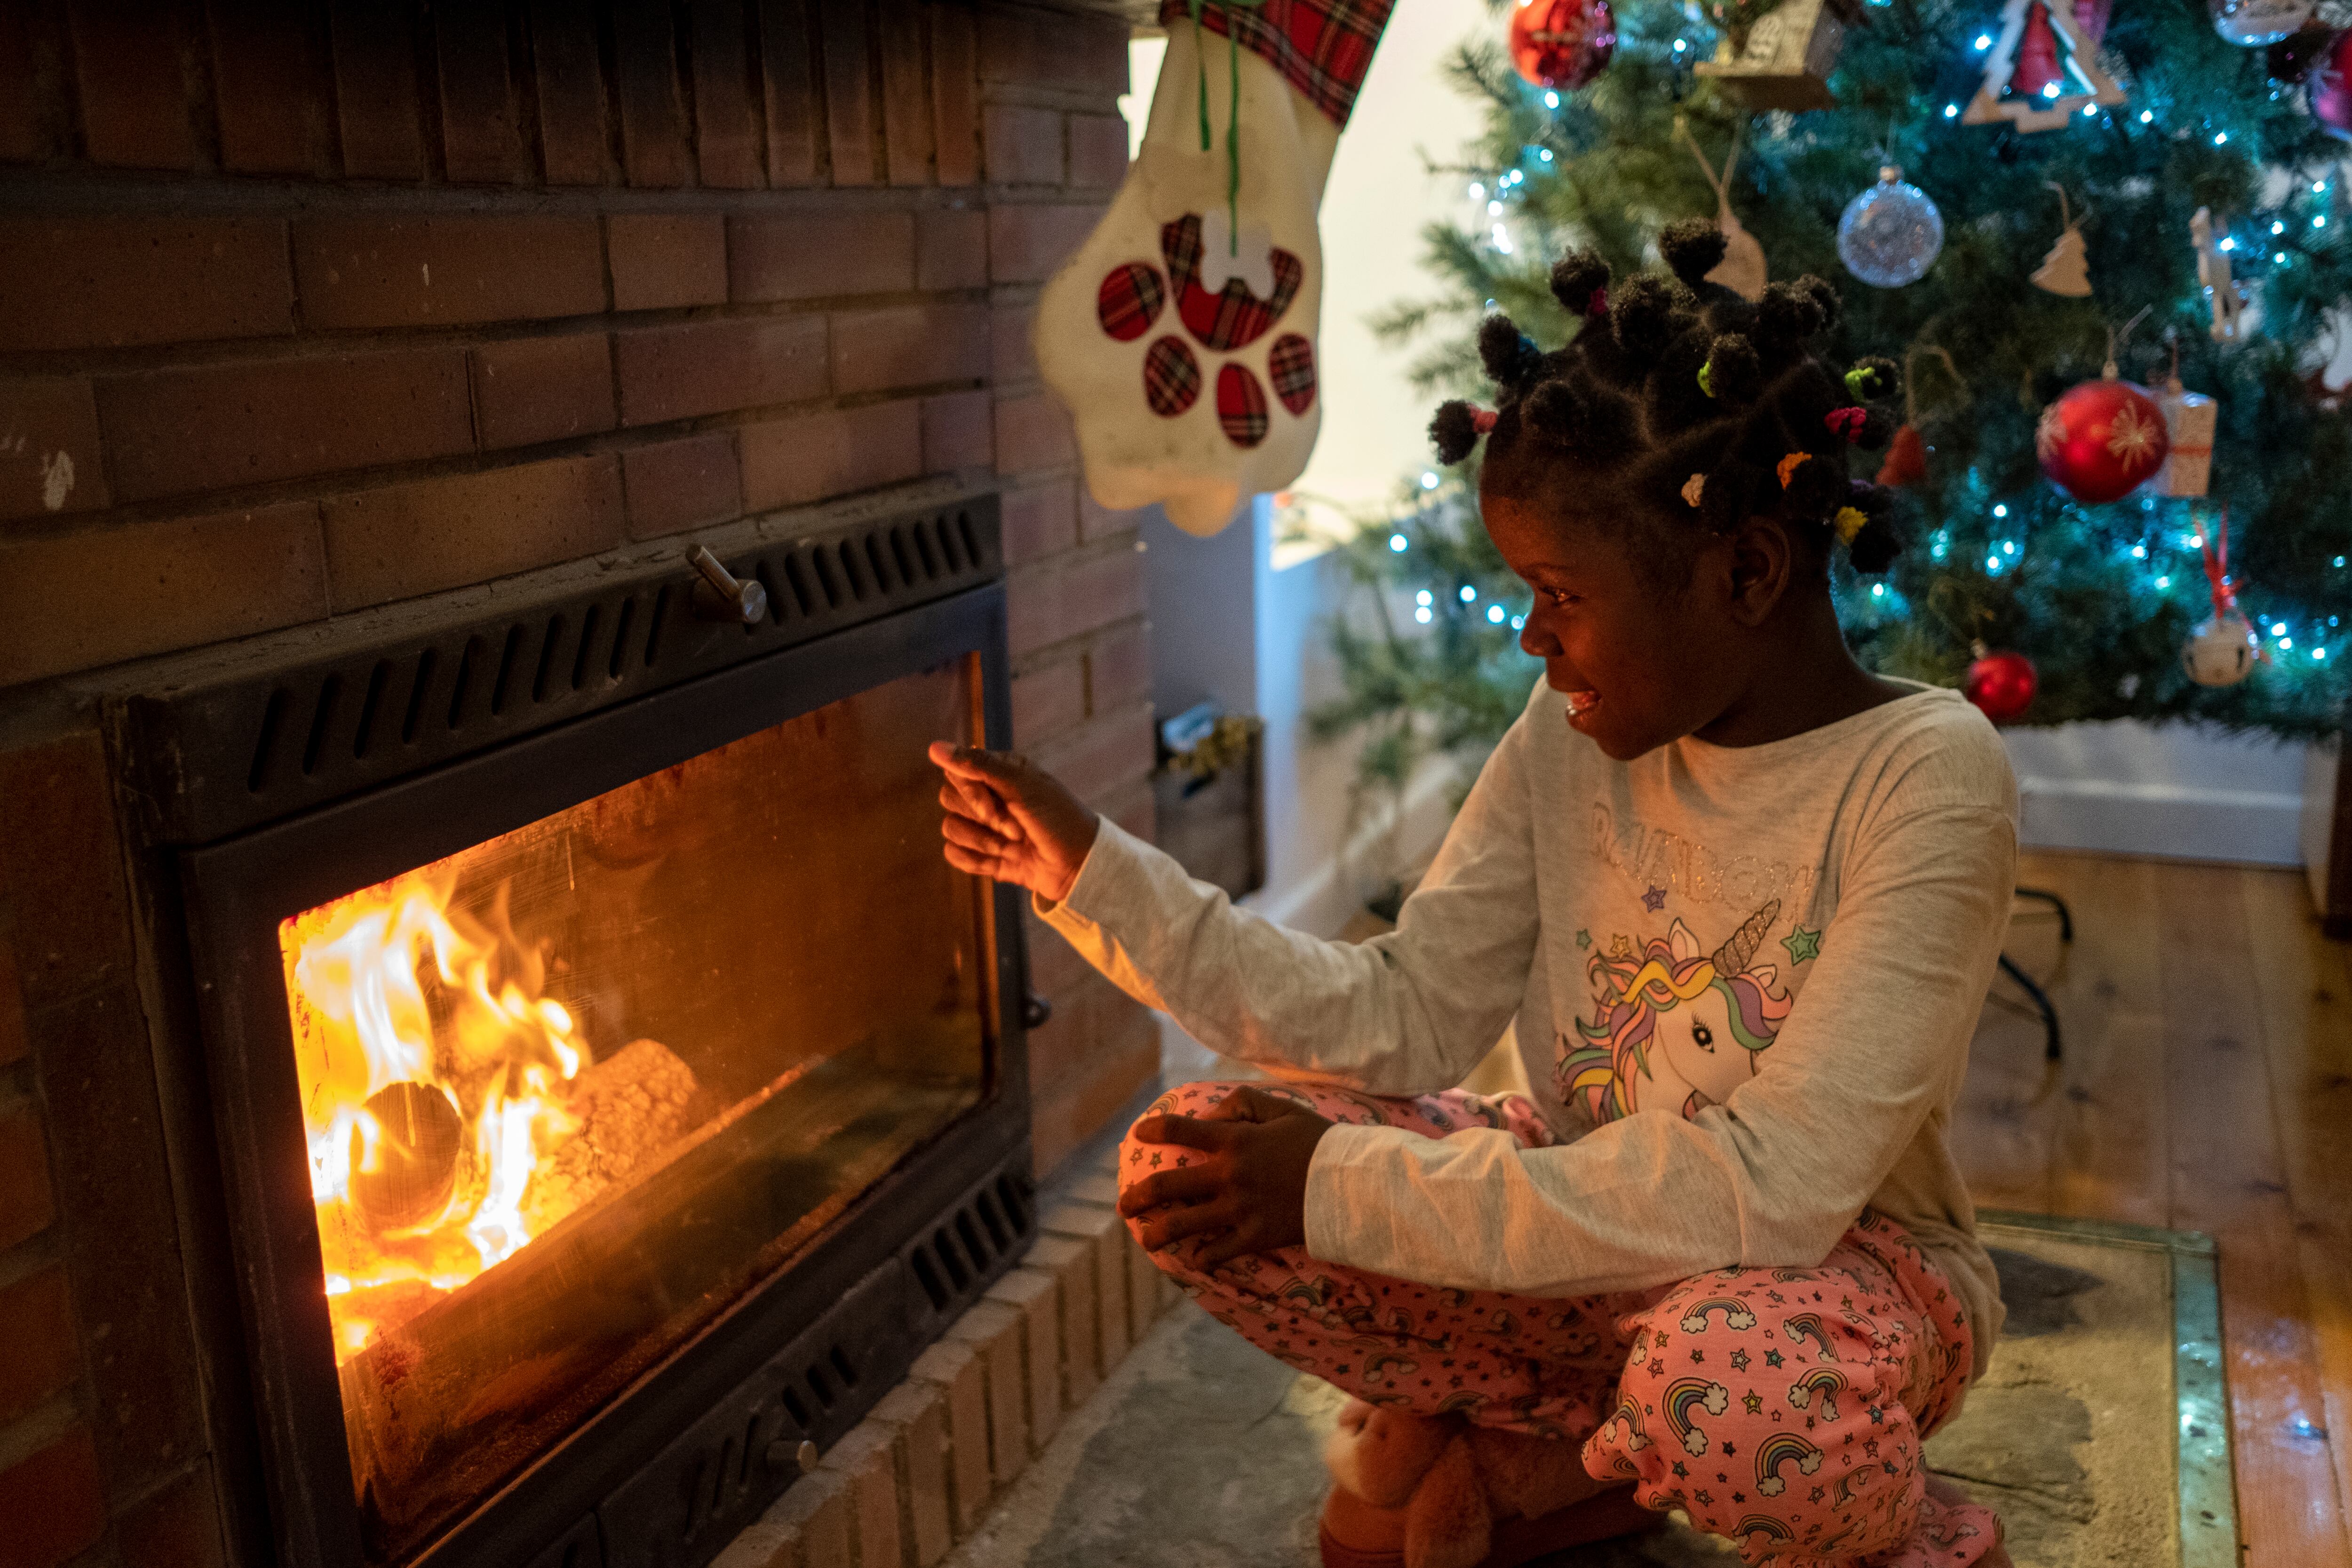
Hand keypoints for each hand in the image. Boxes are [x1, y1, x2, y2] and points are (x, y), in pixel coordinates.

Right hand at [930, 742, 1099, 904]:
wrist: (1079, 866)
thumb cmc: (1058, 819)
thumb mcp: (1022, 785)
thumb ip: (978, 765)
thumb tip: (934, 747)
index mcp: (999, 773)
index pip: (956, 772)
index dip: (970, 792)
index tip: (995, 805)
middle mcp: (989, 796)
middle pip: (948, 798)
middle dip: (980, 818)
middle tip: (1015, 828)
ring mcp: (985, 827)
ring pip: (950, 828)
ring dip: (982, 841)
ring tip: (1012, 846)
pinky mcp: (984, 855)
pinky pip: (954, 853)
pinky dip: (975, 860)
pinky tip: (1000, 861)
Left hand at [1117, 1085, 1334, 1270]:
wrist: (1350, 1182)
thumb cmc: (1318, 1141)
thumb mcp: (1282, 1109)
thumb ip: (1243, 1104)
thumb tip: (1213, 1112)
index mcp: (1234, 1140)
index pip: (1181, 1130)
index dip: (1155, 1130)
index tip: (1139, 1133)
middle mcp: (1229, 1175)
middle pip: (1168, 1186)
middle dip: (1138, 1197)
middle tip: (1123, 1206)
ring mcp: (1239, 1209)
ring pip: (1184, 1225)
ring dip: (1158, 1233)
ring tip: (1145, 1239)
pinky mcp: (1255, 1236)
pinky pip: (1219, 1251)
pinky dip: (1203, 1256)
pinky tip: (1194, 1258)